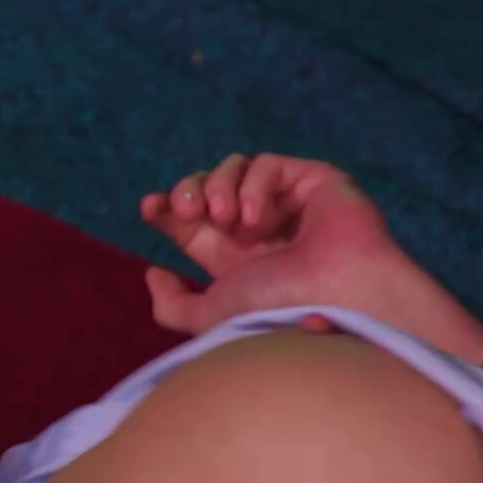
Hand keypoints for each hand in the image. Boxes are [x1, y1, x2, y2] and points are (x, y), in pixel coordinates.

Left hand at [139, 153, 398, 335]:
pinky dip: (253, 186)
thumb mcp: (209, 317)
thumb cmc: (276, 311)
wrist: (332, 301)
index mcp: (232, 257)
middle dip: (187, 192)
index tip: (149, 208)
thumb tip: (153, 273)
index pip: (189, 221)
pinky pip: (268, 165)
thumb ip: (173, 305)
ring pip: (234, 168)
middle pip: (206, 187)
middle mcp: (257, 228)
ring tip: (226, 218)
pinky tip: (257, 217)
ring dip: (218, 187)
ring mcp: (286, 202)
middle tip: (189, 211)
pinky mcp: (312, 180)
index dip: (165, 207)